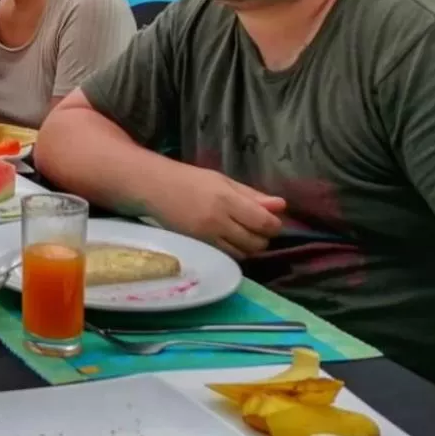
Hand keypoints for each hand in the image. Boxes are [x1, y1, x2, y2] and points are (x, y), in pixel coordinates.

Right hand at [146, 165, 285, 257]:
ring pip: (243, 253)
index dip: (273, 224)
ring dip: (249, 246)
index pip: (264, 222)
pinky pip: (227, 256)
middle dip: (262, 237)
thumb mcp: (222, 180)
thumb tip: (281, 205)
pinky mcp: (198, 246)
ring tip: (240, 233)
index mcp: (227, 199)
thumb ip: (252, 195)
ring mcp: (207, 237)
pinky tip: (228, 240)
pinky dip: (234, 251)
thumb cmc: (189, 179)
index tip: (269, 220)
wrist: (153, 187)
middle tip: (255, 227)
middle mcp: (218, 221)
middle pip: (257, 242)